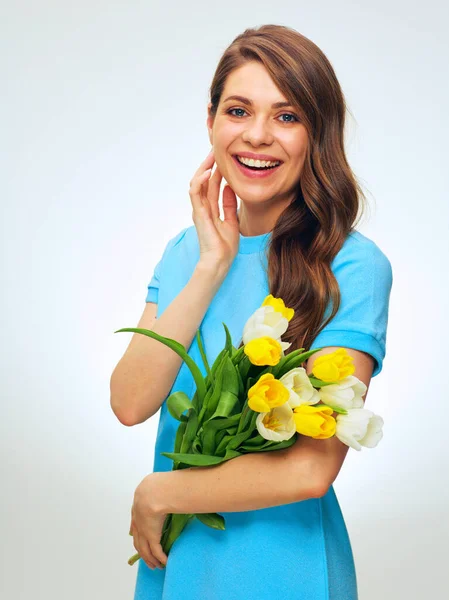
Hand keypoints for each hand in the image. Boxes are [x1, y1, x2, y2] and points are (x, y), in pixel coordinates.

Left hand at [129, 475, 168, 569]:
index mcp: (136, 512)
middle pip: (139, 543)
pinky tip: (165, 562)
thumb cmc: (154, 487)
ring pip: (146, 550)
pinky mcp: (152, 536)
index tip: (137, 539)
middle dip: (142, 553)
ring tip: (156, 566)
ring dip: (151, 559)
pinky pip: (156, 551)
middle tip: (148, 560)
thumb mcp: (151, 488)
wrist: (152, 494)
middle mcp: (138, 524)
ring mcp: (144, 532)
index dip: (136, 535)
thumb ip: (153, 489)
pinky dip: (160, 558)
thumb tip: (161, 484)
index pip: (135, 527)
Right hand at [189, 148, 239, 269]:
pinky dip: (200, 180)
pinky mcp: (198, 213)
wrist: (220, 261)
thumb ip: (229, 204)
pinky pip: (195, 193)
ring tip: (211, 155)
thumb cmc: (225, 246)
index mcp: (210, 209)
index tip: (223, 157)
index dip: (216, 170)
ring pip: (197, 183)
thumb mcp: (232, 220)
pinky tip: (208, 171)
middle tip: (216, 149)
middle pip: (203, 180)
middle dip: (209, 164)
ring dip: (203, 168)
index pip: (211, 184)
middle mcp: (202, 207)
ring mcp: (199, 210)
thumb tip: (230, 187)